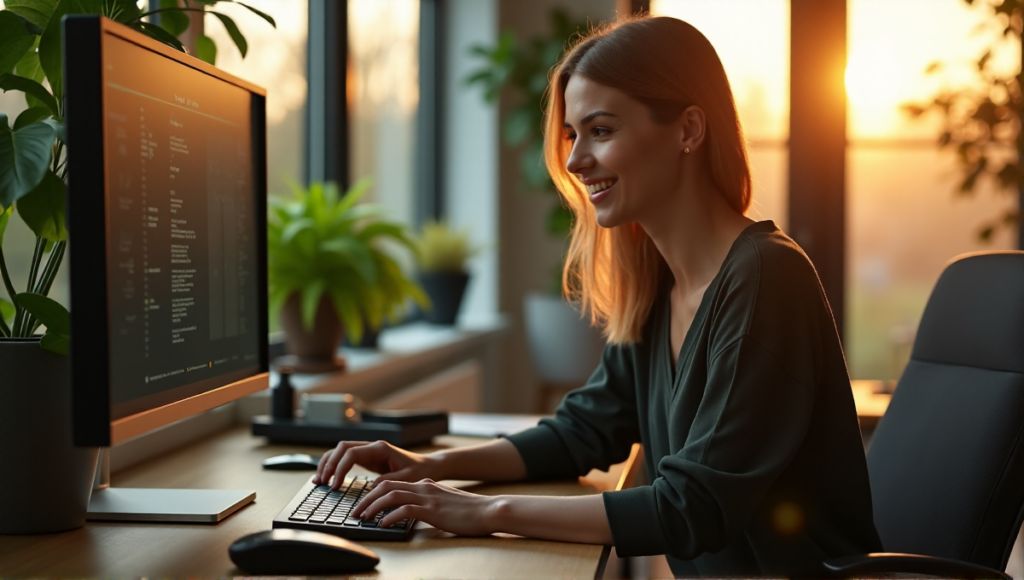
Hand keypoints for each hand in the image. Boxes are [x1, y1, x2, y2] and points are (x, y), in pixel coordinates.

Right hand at [313, 440, 439, 488]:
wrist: (427, 467)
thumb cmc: (419, 472)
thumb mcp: (407, 478)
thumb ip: (390, 480)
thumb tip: (373, 486)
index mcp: (380, 448)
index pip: (352, 453)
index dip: (340, 468)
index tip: (335, 485)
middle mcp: (372, 446)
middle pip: (341, 448)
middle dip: (329, 464)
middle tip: (321, 482)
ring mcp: (369, 451)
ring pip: (341, 451)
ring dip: (328, 463)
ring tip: (318, 480)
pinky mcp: (367, 458)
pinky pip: (346, 458)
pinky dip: (335, 466)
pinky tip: (328, 478)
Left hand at [354, 478, 497, 535]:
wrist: (488, 510)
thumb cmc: (468, 511)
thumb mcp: (444, 501)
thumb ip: (428, 500)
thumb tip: (413, 509)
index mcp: (425, 484)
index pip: (392, 482)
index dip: (374, 491)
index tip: (363, 503)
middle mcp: (423, 487)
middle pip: (386, 486)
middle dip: (367, 497)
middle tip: (356, 511)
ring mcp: (427, 497)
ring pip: (391, 495)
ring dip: (373, 506)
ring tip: (363, 517)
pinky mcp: (432, 510)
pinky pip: (404, 510)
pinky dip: (389, 516)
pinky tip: (382, 524)